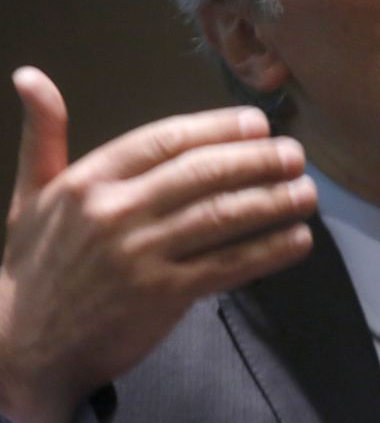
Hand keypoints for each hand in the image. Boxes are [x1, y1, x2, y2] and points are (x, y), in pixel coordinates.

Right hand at [0, 67, 316, 422]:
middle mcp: (116, 212)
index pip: (166, 140)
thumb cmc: (35, 265)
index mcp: (89, 181)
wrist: (23, 348)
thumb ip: (43, 134)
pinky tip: (297, 240)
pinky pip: (226, 266)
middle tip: (295, 154)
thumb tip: (29, 74)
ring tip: (308, 192)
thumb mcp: (30, 195)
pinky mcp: (162, 296)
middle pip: (202, 174)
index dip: (218, 128)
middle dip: (257, 160)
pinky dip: (268, 251)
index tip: (258, 123)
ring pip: (221, 217)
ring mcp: (141, 256)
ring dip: (273, 201)